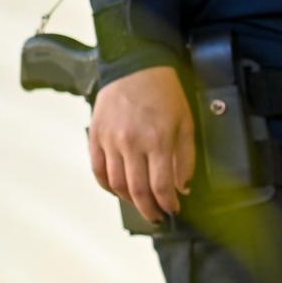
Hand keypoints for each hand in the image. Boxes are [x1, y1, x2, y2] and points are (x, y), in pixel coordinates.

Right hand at [90, 65, 195, 223]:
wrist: (135, 67)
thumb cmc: (165, 93)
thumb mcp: (186, 122)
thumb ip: (186, 156)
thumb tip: (183, 186)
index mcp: (158, 140)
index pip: (162, 185)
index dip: (168, 203)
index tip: (174, 209)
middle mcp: (131, 143)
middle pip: (137, 191)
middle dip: (149, 209)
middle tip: (157, 216)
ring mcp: (110, 141)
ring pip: (116, 184)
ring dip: (129, 200)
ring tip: (141, 204)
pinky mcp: (95, 137)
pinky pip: (98, 170)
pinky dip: (107, 185)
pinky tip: (118, 189)